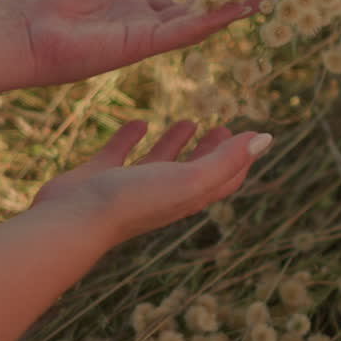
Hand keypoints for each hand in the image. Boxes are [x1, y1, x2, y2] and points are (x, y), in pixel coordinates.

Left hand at [0, 0, 258, 86]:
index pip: (170, 0)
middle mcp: (138, 23)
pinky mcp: (141, 46)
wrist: (18, 31)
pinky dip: (211, 21)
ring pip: (195, 24)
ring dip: (228, 12)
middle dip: (224, 1)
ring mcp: (142, 37)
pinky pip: (182, 32)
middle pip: (191, 12)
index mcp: (124, 5)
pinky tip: (237, 10)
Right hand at [32, 121, 269, 243]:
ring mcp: (129, 186)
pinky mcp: (100, 176)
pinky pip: (120, 152)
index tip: (252, 136)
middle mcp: (161, 194)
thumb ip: (226, 159)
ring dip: (176, 142)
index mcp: (186, 198)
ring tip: (189, 120)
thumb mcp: (189, 179)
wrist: (74, 220)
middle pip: (196, 170)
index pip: (224, 180)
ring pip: (160, 161)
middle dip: (212, 150)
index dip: (240, 160)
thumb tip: (267, 139)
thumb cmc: (134, 202)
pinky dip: (132, 137)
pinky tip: (139, 122)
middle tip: (223, 127)